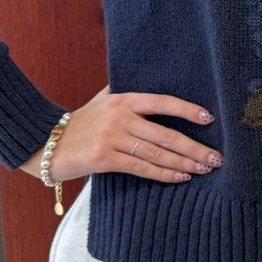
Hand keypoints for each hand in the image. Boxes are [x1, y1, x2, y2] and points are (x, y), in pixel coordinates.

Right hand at [19, 85, 222, 183]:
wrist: (46, 143)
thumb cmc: (80, 123)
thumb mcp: (102, 101)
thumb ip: (126, 94)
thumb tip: (155, 84)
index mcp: (123, 99)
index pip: (163, 102)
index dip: (188, 110)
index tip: (209, 118)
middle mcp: (120, 116)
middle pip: (166, 133)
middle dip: (195, 147)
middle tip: (216, 157)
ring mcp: (112, 137)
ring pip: (157, 153)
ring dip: (185, 163)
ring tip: (205, 168)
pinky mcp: (104, 158)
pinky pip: (141, 167)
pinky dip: (164, 173)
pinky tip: (181, 177)